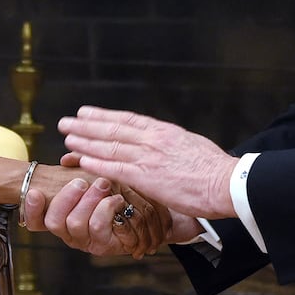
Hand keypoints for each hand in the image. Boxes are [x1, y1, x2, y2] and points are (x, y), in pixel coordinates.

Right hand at [22, 168, 170, 257]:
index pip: (35, 220)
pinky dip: (106, 209)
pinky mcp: (106, 246)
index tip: (36, 192)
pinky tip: (116, 199)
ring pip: (75, 224)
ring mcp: (86, 241)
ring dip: (88, 200)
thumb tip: (68, 159)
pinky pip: (99, 228)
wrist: (142, 213)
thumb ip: (78, 169)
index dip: (32, 209)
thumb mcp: (94, 179)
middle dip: (66, 197)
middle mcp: (70, 233)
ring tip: (103, 184)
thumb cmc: (115, 194)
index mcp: (61, 218)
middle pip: (54, 221)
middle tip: (81, 181)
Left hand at [58, 106, 236, 218]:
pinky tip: (81, 158)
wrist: (228, 182)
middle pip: (113, 128)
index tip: (87, 112)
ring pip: (109, 145)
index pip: (128, 119)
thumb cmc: (216, 170)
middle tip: (66, 121)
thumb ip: (174, 145)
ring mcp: (149, 157)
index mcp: (165, 131)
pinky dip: (96, 162)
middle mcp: (154, 140)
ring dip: (85, 141)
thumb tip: (166, 146)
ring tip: (67, 137)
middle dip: (87, 125)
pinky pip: (114, 168)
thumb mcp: (193, 146)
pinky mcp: (148, 177)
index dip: (104, 115)